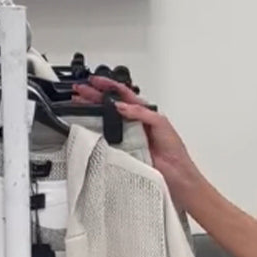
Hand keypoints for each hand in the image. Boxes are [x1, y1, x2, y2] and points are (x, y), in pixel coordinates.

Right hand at [72, 76, 196, 205]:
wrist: (177, 175)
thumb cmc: (174, 151)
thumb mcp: (160, 123)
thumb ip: (141, 112)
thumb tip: (122, 105)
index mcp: (143, 113)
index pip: (123, 94)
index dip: (109, 85)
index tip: (95, 81)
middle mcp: (134, 123)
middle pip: (110, 106)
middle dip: (94, 97)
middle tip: (80, 91)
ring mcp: (128, 137)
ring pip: (107, 121)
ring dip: (93, 113)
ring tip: (79, 105)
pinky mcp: (124, 150)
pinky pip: (109, 140)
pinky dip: (98, 133)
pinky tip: (89, 128)